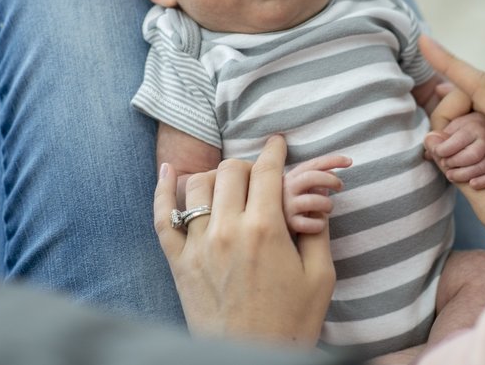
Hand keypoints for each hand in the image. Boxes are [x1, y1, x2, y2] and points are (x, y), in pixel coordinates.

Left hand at [153, 135, 334, 346]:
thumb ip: (317, 231)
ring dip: (216, 175)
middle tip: (259, 172)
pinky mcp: (179, 263)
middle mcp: (228, 231)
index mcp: (266, 230)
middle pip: (232, 170)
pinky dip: (163, 190)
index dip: (274, 151)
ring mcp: (198, 246)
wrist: (252, 361)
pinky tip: (169, 172)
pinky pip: (162, 217)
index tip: (278, 142)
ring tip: (229, 182)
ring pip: (199, 185)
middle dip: (248, 164)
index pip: (267, 171)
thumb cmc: (292, 323)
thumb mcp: (321, 277)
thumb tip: (313, 199)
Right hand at [283, 155, 352, 234]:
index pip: (313, 164)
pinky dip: (318, 224)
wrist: (268, 228)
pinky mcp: (287, 225)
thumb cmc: (290, 205)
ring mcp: (286, 207)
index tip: (350, 161)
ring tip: (329, 209)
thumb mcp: (299, 188)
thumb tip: (333, 172)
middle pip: (311, 177)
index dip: (332, 160)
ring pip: (313, 201)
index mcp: (290, 177)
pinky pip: (308, 224)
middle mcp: (285, 189)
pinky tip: (319, 224)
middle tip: (340, 186)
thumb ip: (313, 179)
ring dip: (327, 204)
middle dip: (330, 180)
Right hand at [420, 36, 484, 260]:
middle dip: (451, 113)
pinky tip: (460, 138)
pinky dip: (477, 125)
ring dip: (464, 123)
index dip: (450, 63)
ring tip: (452, 158)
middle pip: (481, 94)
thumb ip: (457, 171)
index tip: (425, 41)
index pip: (483, 87)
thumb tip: (432, 143)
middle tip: (440, 154)